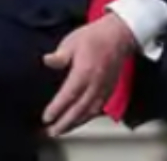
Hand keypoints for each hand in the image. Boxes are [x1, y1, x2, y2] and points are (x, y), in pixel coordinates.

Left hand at [41, 14, 136, 136]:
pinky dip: (89, 116)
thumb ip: (60, 56)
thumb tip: (47, 61)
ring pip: (90, 111)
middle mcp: (96, 84)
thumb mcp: (72, 41)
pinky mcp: (110, 88)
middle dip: (65, 122)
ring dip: (76, 123)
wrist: (120, 34)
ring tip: (63, 130)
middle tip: (52, 132)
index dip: (57, 109)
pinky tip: (81, 120)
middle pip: (79, 109)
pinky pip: (99, 107)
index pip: (68, 95)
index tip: (47, 118)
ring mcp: (105, 87)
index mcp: (84, 72)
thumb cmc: (94, 36)